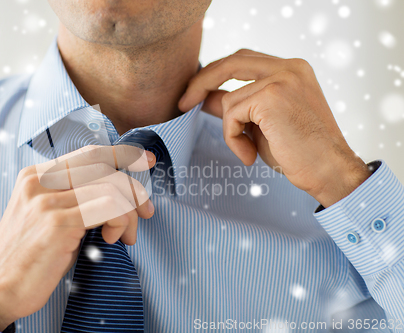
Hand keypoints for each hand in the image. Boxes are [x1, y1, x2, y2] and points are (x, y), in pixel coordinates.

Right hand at [0, 145, 155, 330]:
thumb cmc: (30, 254)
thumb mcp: (49, 214)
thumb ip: (75, 195)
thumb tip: (118, 190)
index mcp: (36, 175)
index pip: (89, 153)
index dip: (122, 153)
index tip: (145, 161)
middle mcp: (40, 181)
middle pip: (104, 164)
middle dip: (134, 187)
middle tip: (146, 211)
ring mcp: (47, 200)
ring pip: (111, 186)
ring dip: (129, 212)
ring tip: (124, 236)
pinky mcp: (57, 222)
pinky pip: (109, 206)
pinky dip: (121, 220)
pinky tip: (111, 239)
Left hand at [179, 49, 370, 207]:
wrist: (329, 171)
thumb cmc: (300, 152)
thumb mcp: (262, 124)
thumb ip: (238, 106)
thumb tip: (205, 98)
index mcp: (292, 70)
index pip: (243, 60)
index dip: (215, 74)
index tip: (194, 94)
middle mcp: (289, 67)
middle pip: (231, 62)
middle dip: (202, 82)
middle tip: (183, 103)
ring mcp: (282, 79)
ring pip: (229, 99)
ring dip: (230, 130)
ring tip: (247, 152)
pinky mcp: (271, 96)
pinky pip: (231, 114)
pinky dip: (233, 138)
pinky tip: (249, 155)